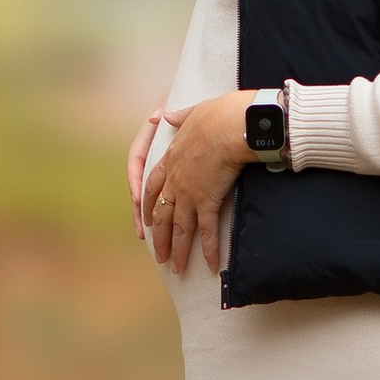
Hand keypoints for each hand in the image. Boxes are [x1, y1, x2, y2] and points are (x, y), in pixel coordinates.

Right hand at [125, 105, 168, 237]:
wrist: (189, 92)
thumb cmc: (179, 95)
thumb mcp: (172, 100)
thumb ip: (165, 110)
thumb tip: (157, 117)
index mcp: (147, 138)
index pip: (136, 162)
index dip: (136, 182)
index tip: (139, 200)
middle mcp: (150, 154)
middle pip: (141, 186)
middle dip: (141, 211)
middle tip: (143, 232)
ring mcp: (161, 165)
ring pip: (151, 194)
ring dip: (150, 218)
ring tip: (150, 240)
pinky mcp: (173, 172)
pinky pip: (166, 194)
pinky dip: (166, 212)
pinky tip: (169, 229)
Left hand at [141, 90, 257, 275]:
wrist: (231, 124)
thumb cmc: (218, 114)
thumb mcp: (193, 111)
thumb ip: (180, 116)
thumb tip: (166, 112)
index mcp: (171, 158)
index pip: (153, 186)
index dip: (149, 204)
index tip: (148, 220)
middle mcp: (176, 179)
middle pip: (162, 214)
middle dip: (160, 237)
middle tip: (159, 256)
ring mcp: (189, 192)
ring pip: (179, 228)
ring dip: (177, 250)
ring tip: (176, 269)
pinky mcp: (207, 200)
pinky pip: (207, 231)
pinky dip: (208, 249)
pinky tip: (209, 265)